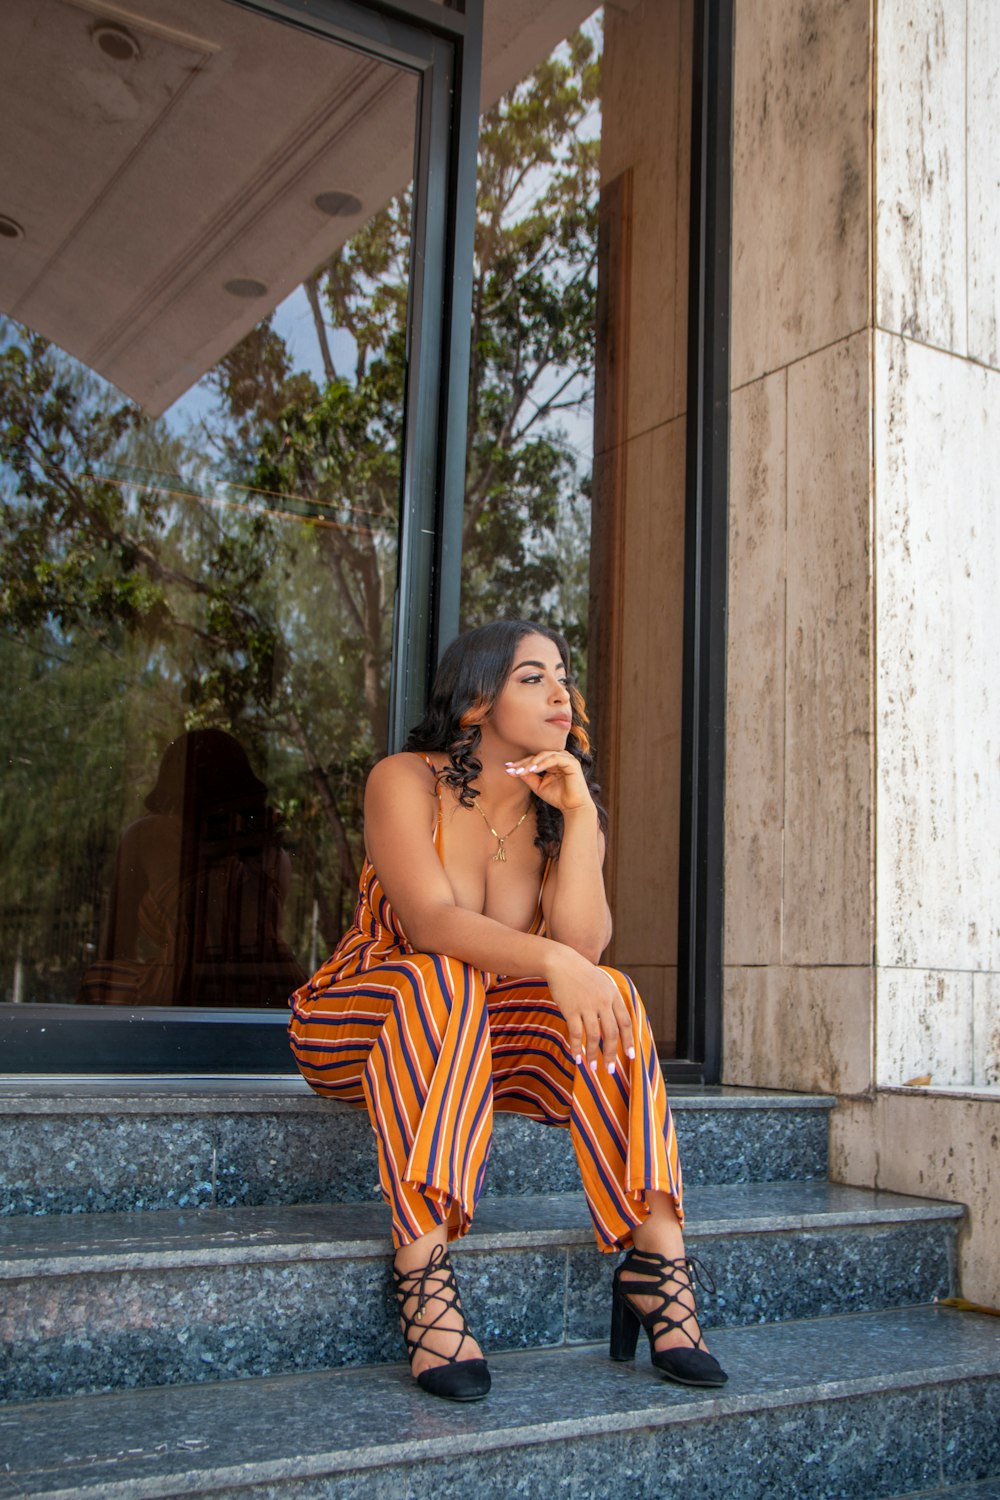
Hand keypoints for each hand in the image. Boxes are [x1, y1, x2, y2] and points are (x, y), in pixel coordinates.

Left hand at [504, 751, 592, 814]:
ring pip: (545, 755)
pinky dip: (543, 763)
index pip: (535, 759)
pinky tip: (534, 770)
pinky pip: (554, 758)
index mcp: (553, 762)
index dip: (521, 763)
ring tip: (522, 771)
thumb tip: (513, 770)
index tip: (507, 768)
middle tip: (512, 769)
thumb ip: (528, 776)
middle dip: (524, 762)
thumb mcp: (538, 786)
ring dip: (532, 763)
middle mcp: (560, 757)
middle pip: (538, 755)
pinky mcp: (572, 762)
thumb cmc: (558, 797)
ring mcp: (567, 758)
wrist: (573, 808)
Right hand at [544, 945, 635, 1072]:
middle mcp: (602, 1001)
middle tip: (610, 1069)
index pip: (626, 1022)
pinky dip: (577, 1047)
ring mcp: (586, 1005)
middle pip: (611, 1033)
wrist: (561, 962)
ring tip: (592, 1067)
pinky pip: (576, 1033)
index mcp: (613, 995)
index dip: (629, 1040)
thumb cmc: (581, 974)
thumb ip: (609, 1002)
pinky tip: (576, 1057)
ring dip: (593, 1054)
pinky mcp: (571, 1009)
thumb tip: (614, 1025)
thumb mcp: (602, 983)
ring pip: (594, 1036)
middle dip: (612, 1054)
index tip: (631, 1055)